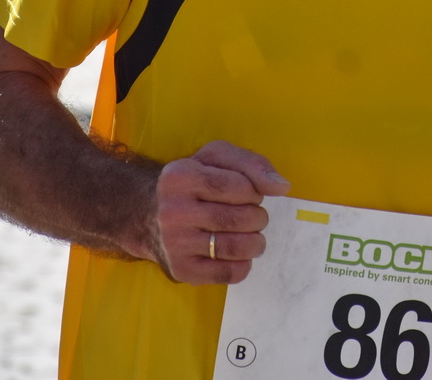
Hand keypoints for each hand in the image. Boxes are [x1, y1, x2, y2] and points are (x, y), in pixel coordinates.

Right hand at [149, 140, 290, 284]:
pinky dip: (244, 263)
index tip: (247, 194)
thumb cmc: (193, 182)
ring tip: (251, 235)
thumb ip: (252, 164)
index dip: (254, 192)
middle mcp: (173, 211)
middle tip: (250, 216)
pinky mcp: (182, 270)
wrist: (150, 216)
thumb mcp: (216, 158)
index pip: (240, 187)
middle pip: (242, 219)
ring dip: (256, 242)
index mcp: (180, 176)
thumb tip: (282, 186)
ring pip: (238, 248)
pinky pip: (231, 273)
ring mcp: (175, 244)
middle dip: (258, 217)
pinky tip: (236, 253)